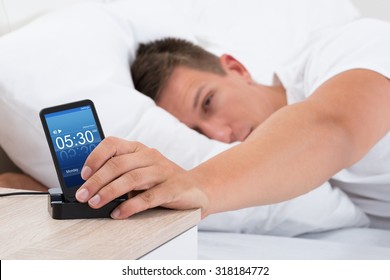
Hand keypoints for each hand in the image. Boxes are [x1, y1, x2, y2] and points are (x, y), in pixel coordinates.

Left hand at [75, 137, 208, 218]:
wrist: (197, 188)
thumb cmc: (162, 180)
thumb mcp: (140, 171)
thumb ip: (120, 174)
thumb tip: (89, 188)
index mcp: (138, 149)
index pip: (112, 144)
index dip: (95, 157)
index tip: (82, 174)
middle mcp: (150, 156)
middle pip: (118, 164)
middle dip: (96, 181)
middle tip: (83, 195)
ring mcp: (163, 171)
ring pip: (131, 179)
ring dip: (109, 192)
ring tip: (96, 203)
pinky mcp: (173, 188)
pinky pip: (148, 197)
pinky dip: (131, 206)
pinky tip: (119, 213)